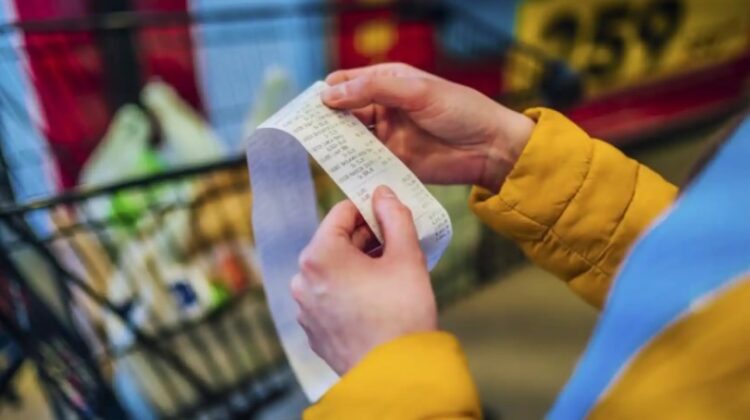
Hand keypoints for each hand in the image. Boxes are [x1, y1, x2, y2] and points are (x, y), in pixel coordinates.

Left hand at [291, 186, 436, 374]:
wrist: (396, 376)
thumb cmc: (402, 313)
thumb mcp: (406, 256)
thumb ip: (395, 217)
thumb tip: (383, 193)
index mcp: (320, 254)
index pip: (342, 212)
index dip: (370, 209)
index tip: (391, 214)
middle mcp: (303, 279)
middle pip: (335, 241)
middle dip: (366, 239)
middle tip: (397, 245)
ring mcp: (304, 307)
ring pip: (332, 270)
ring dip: (358, 265)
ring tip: (390, 275)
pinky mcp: (313, 329)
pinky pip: (330, 296)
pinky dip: (350, 290)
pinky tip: (377, 301)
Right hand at [322, 63, 533, 191]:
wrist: (491, 148)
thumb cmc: (460, 110)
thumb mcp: (417, 91)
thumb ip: (374, 89)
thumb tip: (330, 94)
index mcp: (389, 82)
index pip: (348, 83)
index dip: (328, 92)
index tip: (309, 106)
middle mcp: (384, 108)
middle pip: (344, 113)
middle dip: (326, 121)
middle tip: (306, 132)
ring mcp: (387, 137)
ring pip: (351, 140)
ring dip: (336, 145)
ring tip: (318, 152)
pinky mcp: (393, 162)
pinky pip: (366, 163)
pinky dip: (352, 166)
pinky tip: (340, 170)